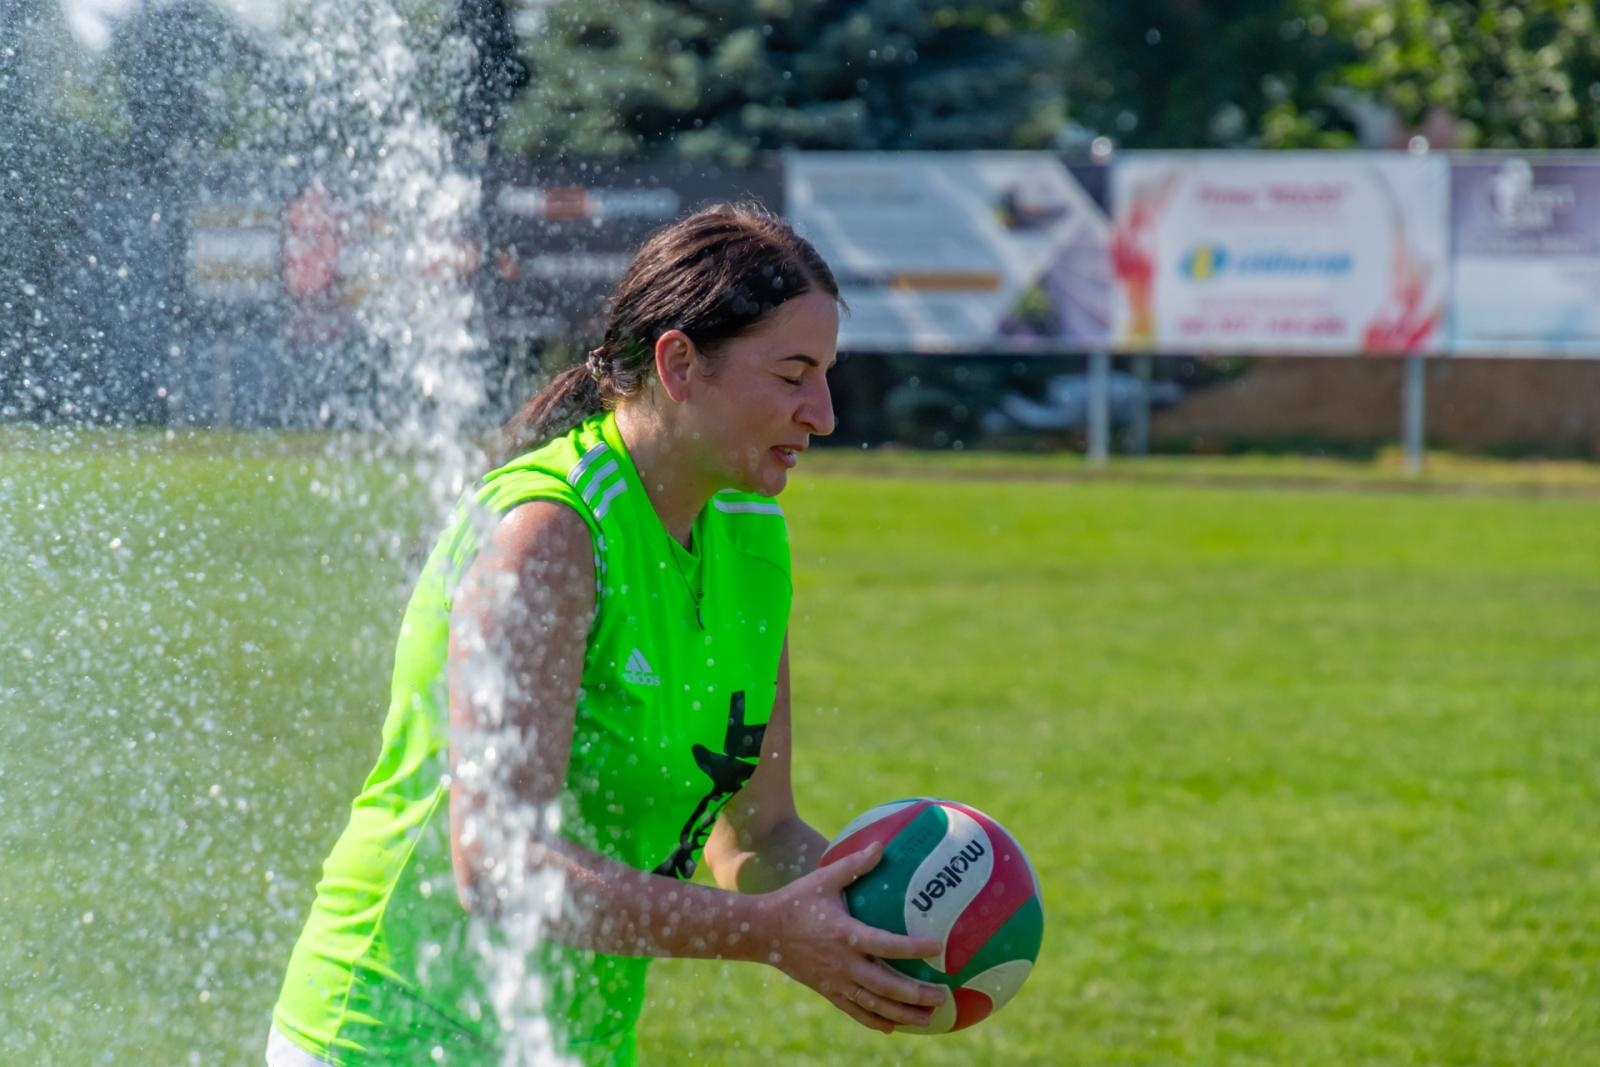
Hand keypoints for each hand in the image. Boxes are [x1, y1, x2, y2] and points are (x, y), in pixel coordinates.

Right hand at [757, 842, 949, 1032]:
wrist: (762, 931)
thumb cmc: (796, 900)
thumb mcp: (824, 879)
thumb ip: (854, 864)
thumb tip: (881, 845)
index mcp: (845, 934)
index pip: (887, 944)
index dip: (913, 948)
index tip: (938, 947)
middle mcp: (843, 963)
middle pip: (886, 985)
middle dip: (916, 994)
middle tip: (942, 995)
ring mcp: (835, 981)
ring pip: (874, 1004)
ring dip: (902, 1013)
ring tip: (928, 1018)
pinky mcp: (827, 991)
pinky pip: (854, 1010)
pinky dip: (874, 1020)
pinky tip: (893, 1025)